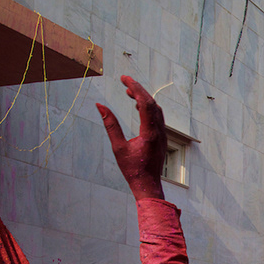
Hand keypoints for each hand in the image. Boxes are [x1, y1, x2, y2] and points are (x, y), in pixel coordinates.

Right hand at [97, 76, 166, 200]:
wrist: (147, 185)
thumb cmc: (132, 169)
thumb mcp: (118, 147)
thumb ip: (110, 125)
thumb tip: (100, 106)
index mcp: (150, 133)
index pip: (145, 103)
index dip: (135, 88)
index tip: (124, 78)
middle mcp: (159, 132)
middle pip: (152, 103)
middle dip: (138, 89)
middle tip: (125, 79)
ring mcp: (163, 135)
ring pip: (156, 110)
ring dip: (144, 98)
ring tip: (128, 91)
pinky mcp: (162, 138)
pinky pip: (157, 117)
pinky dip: (148, 108)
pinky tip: (137, 106)